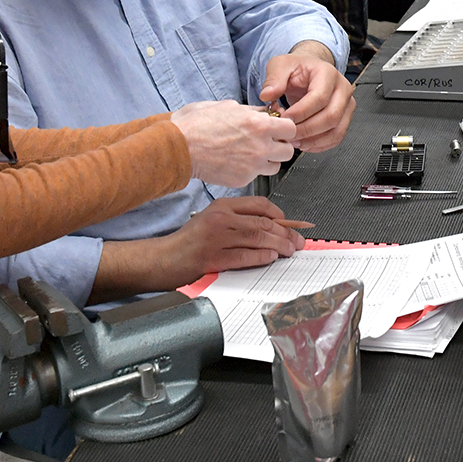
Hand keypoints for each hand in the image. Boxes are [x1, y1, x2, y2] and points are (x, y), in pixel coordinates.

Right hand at [163, 197, 304, 281]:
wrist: (165, 257)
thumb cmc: (190, 241)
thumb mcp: (213, 219)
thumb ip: (239, 220)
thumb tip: (271, 227)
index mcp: (222, 205)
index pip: (259, 204)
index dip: (280, 215)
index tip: (290, 225)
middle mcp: (221, 218)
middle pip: (262, 222)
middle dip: (285, 233)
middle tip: (297, 241)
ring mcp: (216, 237)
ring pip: (257, 238)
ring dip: (278, 245)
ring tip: (289, 251)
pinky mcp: (213, 257)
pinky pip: (244, 255)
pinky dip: (261, 257)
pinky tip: (271, 257)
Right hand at [170, 100, 295, 186]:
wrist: (178, 147)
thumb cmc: (197, 124)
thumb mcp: (227, 107)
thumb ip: (251, 112)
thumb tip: (263, 113)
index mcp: (259, 125)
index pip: (291, 129)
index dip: (285, 128)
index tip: (279, 129)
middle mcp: (260, 147)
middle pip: (288, 151)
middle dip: (280, 146)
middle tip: (269, 143)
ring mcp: (252, 166)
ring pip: (275, 167)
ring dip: (268, 160)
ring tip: (252, 154)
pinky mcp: (242, 180)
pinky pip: (255, 176)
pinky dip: (249, 170)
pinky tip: (236, 162)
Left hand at [261, 45, 354, 151]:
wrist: (309, 72)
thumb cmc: (297, 68)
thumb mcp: (281, 65)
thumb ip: (273, 79)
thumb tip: (267, 95)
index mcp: (328, 73)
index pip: (319, 97)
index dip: (301, 112)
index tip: (285, 119)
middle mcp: (343, 89)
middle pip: (331, 116)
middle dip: (307, 130)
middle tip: (288, 134)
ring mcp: (347, 105)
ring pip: (336, 130)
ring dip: (314, 141)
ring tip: (294, 141)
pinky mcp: (345, 118)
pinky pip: (336, 137)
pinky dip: (320, 145)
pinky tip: (304, 143)